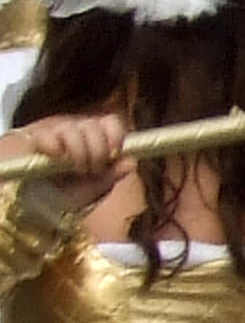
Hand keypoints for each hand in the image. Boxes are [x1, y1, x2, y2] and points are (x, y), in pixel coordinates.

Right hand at [0, 113, 129, 206]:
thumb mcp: (94, 189)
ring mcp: (56, 131)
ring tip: (73, 169)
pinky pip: (49, 136)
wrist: (35, 200)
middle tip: (91, 169)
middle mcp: (78, 130)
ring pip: (74, 130)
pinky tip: (55, 160)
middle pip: (94, 126)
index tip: (114, 153)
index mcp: (96, 138)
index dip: (115, 135)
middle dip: (97, 151)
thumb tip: (132, 162)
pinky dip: (55, 150)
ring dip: (78, 153)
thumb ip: (113, 175)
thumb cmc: (67, 192)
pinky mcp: (36, 137)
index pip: (111, 122)